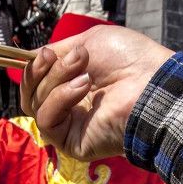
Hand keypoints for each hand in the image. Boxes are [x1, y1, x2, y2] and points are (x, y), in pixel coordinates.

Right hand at [21, 27, 173, 161]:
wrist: (150, 83)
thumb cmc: (129, 60)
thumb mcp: (88, 41)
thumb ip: (58, 50)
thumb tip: (33, 58)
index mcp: (70, 84)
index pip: (36, 80)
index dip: (34, 68)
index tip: (45, 54)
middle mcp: (66, 106)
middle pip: (31, 92)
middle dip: (44, 71)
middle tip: (74, 57)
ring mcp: (67, 125)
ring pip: (35, 103)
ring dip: (56, 80)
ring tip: (86, 73)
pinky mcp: (69, 142)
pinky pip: (46, 119)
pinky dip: (60, 99)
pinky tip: (83, 88)